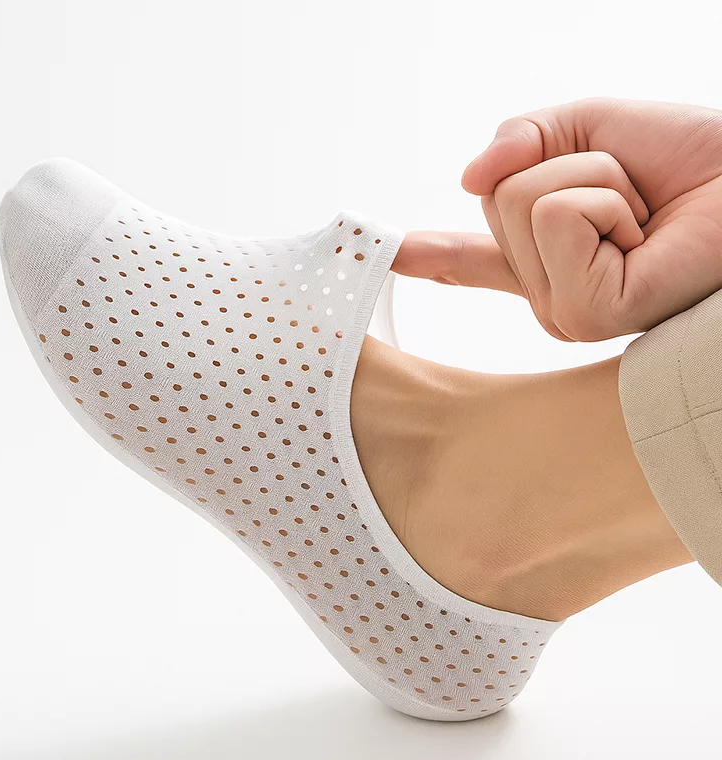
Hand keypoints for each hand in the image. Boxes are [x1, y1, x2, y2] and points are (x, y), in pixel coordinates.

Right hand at [392, 98, 721, 340]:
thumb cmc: (693, 163)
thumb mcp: (592, 128)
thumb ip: (524, 140)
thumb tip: (470, 178)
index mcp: (548, 256)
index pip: (474, 262)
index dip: (432, 258)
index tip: (387, 255)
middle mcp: (547, 292)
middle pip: (498, 198)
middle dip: (571, 164)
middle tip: (634, 192)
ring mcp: (560, 310)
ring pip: (522, 201)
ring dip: (598, 178)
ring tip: (644, 213)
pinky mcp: (583, 313)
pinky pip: (558, 214)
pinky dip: (609, 198)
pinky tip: (643, 233)